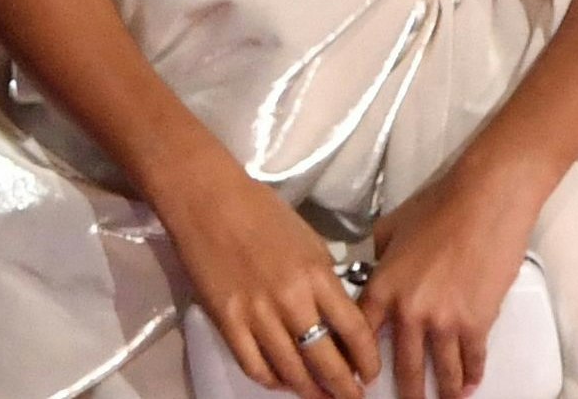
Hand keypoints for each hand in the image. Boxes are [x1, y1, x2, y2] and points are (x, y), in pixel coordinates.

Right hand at [154, 170, 379, 398]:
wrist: (206, 198)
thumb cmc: (260, 212)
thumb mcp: (309, 241)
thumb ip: (325, 283)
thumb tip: (337, 320)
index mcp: (317, 275)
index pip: (355, 331)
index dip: (368, 361)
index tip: (371, 374)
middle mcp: (291, 300)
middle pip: (327, 361)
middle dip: (345, 389)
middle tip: (351, 398)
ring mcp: (256, 314)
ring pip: (292, 372)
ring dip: (311, 391)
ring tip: (320, 396)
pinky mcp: (226, 321)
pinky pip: (254, 366)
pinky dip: (272, 381)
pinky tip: (281, 381)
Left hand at [361, 159, 550, 398]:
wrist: (483, 201)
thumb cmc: (437, 206)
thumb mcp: (390, 229)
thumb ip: (380, 258)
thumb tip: (379, 271)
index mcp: (382, 287)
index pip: (362, 335)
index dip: (360, 362)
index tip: (361, 380)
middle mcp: (408, 311)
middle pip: (404, 367)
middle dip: (406, 393)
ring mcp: (444, 321)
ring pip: (442, 372)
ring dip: (443, 392)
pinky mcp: (476, 323)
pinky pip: (472, 360)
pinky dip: (472, 376)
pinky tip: (470, 384)